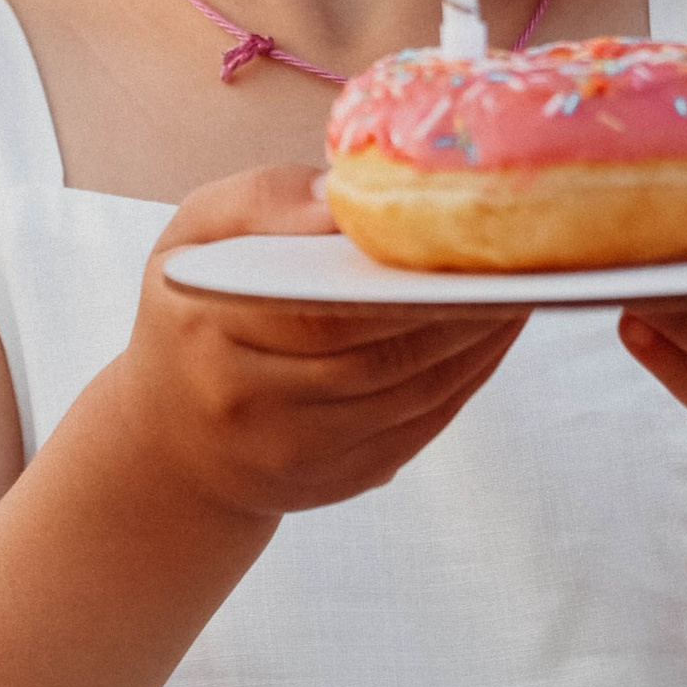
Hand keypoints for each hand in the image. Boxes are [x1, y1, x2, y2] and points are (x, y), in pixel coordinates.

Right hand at [104, 166, 524, 528]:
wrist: (168, 439)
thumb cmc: (193, 310)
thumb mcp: (193, 235)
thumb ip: (261, 201)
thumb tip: (344, 200)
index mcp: (204, 328)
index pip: (321, 311)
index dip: (402, 283)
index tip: (460, 240)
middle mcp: (242, 405)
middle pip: (375, 359)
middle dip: (456, 315)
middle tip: (516, 265)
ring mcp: (289, 456)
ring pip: (406, 399)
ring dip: (475, 350)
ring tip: (518, 295)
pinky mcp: (331, 485)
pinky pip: (415, 433)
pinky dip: (463, 386)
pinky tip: (490, 342)